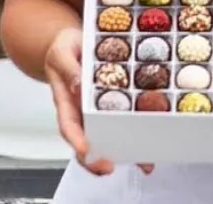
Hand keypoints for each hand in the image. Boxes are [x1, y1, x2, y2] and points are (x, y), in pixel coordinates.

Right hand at [44, 27, 130, 175]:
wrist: (72, 44)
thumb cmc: (64, 48)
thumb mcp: (63, 51)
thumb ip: (69, 68)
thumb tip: (78, 85)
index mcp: (65, 101)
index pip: (67, 125)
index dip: (76, 140)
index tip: (85, 150)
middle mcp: (80, 113)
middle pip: (84, 144)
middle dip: (94, 160)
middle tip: (107, 167)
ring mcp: (95, 114)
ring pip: (105, 141)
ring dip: (122, 155)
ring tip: (141, 164)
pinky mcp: (110, 109)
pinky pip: (122, 126)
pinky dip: (136, 140)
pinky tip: (150, 150)